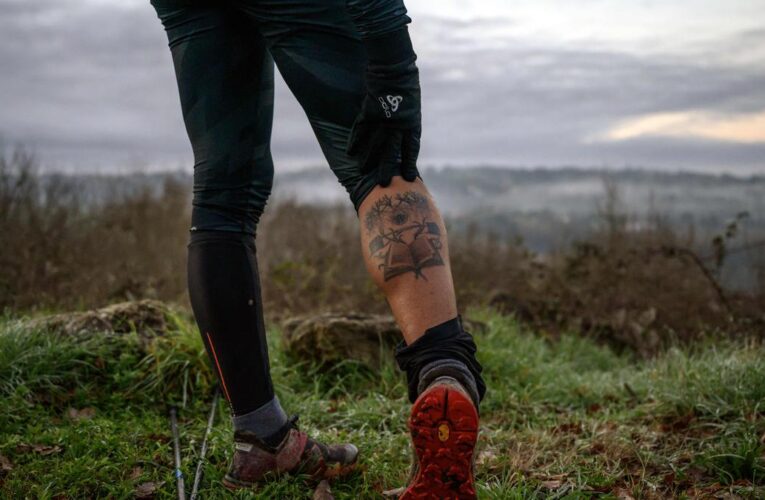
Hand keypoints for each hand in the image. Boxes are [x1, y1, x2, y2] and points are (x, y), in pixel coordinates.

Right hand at [347, 59, 420, 186]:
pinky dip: (355, 140)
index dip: (410, 163)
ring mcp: (382, 119)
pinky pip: (361, 129)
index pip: (411, 148)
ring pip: (374, 144)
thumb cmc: (406, 82)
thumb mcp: (412, 102)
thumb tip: (404, 129)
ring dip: (368, 158)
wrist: (393, 66)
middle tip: (383, 183)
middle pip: (392, 151)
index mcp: (412, 122)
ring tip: (363, 171)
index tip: (409, 178)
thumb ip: (408, 117)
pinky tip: (350, 152)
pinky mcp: (369, 111)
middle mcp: (397, 124)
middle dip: (387, 168)